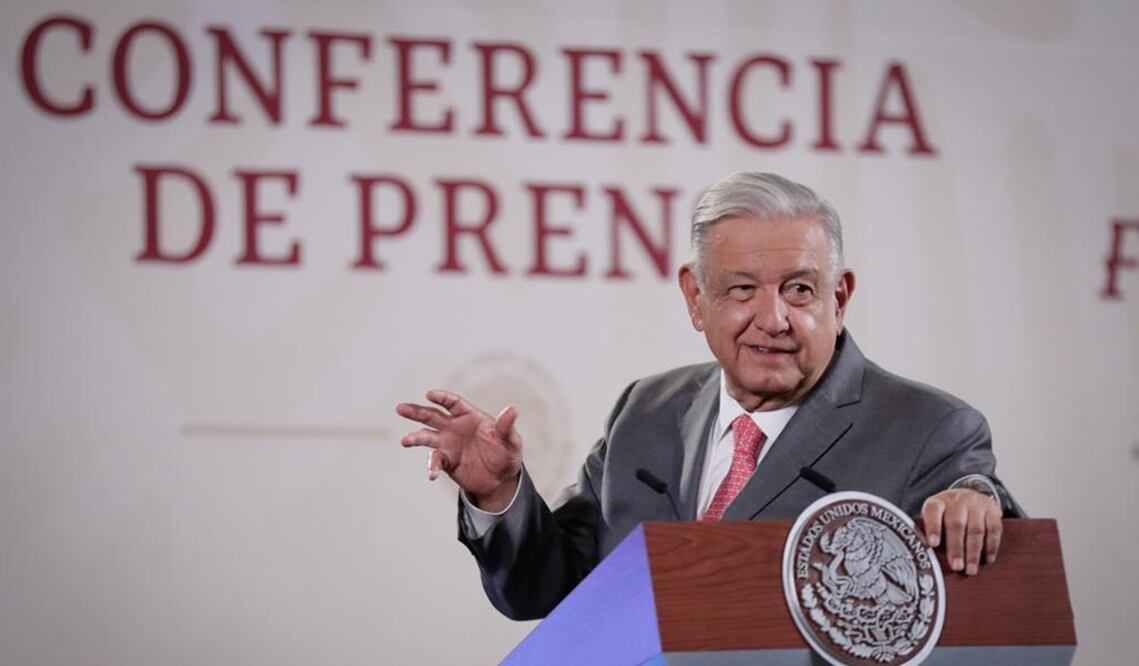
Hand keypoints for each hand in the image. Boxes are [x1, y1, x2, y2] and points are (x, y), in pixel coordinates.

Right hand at [396, 390, 522, 511]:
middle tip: (400, 408)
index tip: (429, 394)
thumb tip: (512, 410)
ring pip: (426, 436)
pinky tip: (432, 475)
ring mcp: (447, 443)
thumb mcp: (511, 441)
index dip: (441, 398)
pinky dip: (432, 467)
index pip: (452, 403)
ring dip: (415, 438)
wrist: (500, 480)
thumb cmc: (506, 454)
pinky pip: (435, 461)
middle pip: (432, 415)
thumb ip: (507, 427)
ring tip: (405, 441)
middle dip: (416, 411)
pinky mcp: (446, 461)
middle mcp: (454, 427)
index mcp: (469, 416)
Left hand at [921, 489, 1001, 575]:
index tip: (933, 544)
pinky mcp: (992, 511)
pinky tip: (988, 559)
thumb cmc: (947, 513)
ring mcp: (976, 505)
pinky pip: (994, 529)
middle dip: (956, 548)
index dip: (933, 527)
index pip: (933, 511)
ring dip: (973, 552)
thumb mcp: (935, 516)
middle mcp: (957, 501)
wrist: (968, 496)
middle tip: (956, 566)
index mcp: (938, 502)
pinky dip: (991, 546)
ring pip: (976, 529)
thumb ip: (930, 532)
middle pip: (956, 524)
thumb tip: (928, 557)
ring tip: (971, 569)